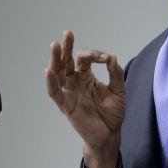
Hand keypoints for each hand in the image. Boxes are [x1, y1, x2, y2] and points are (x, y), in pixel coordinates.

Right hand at [45, 30, 124, 167]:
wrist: (110, 133)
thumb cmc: (113, 112)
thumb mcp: (119, 90)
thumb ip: (116, 74)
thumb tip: (112, 57)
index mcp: (86, 76)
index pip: (85, 59)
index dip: (95, 55)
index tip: (107, 59)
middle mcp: (75, 82)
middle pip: (67, 62)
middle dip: (67, 48)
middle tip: (67, 34)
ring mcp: (69, 93)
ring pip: (58, 73)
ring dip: (55, 60)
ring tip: (55, 45)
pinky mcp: (66, 105)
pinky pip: (55, 93)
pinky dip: (50, 82)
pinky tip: (49, 71)